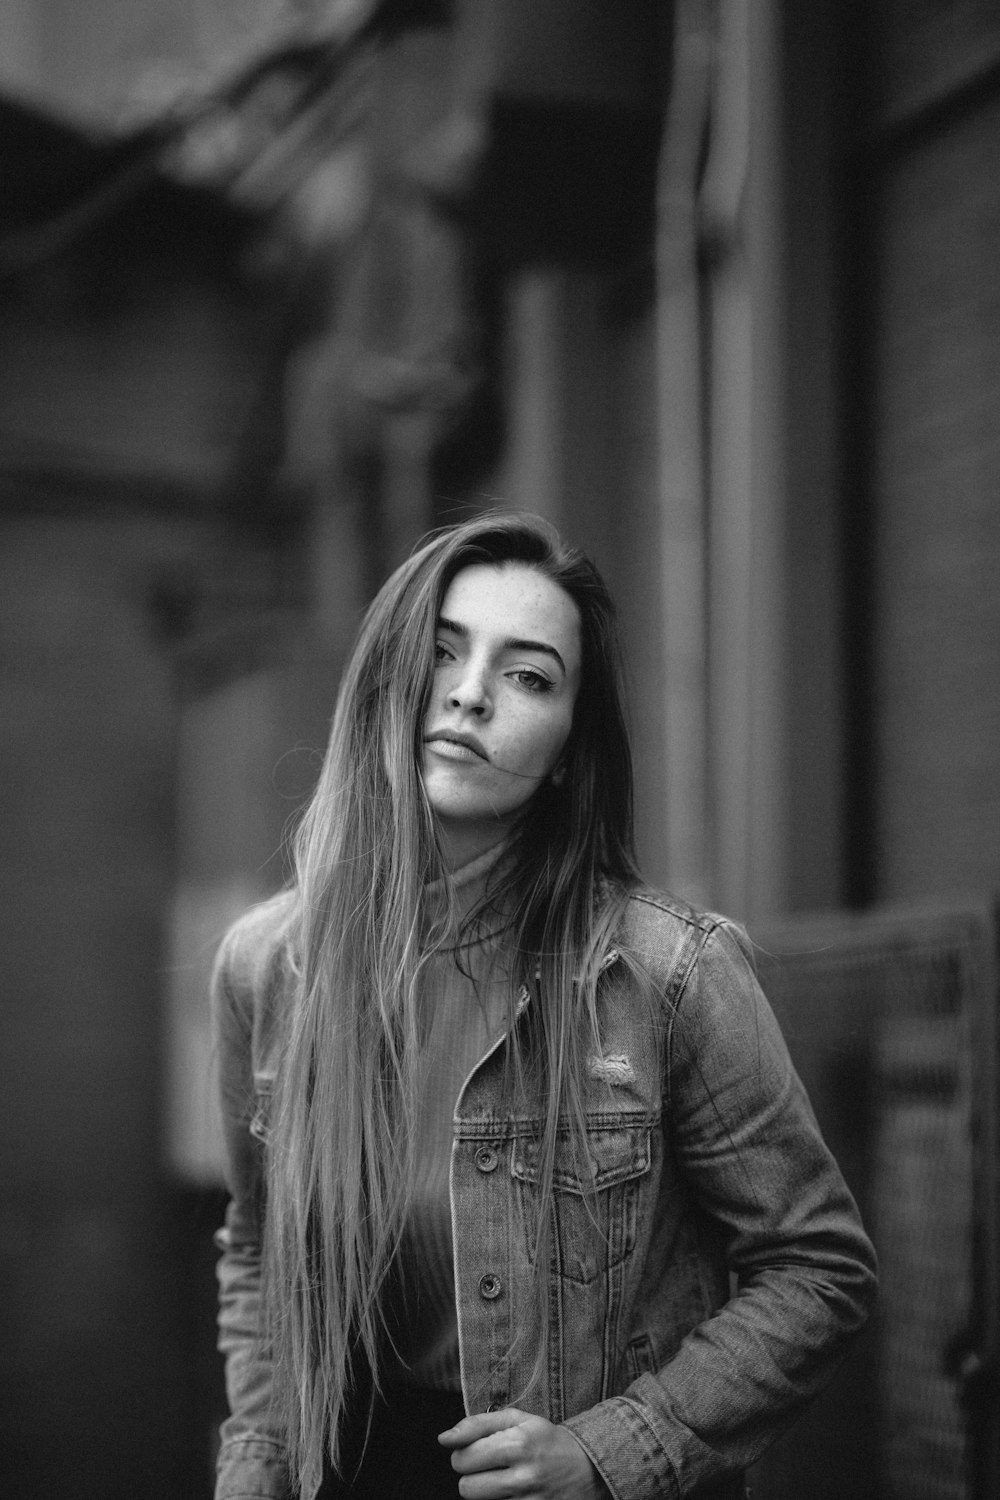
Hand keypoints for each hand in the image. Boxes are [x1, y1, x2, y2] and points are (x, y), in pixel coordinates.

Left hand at [438, 1408, 608, 1498]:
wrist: (589, 1469)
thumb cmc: (547, 1441)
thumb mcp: (518, 1420)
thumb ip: (477, 1424)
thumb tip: (444, 1438)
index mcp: (518, 1444)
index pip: (463, 1458)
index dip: (465, 1454)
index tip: (478, 1452)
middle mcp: (524, 1477)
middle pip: (466, 1488)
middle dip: (472, 1477)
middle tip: (489, 1469)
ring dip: (486, 1494)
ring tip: (503, 1482)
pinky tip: (511, 1495)